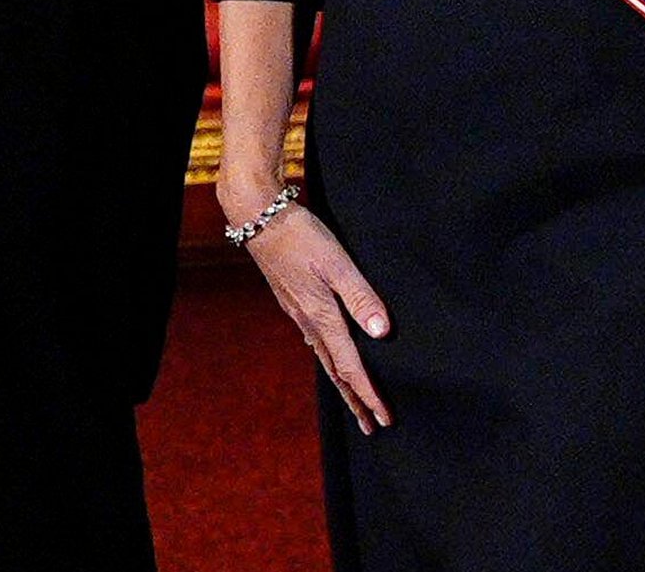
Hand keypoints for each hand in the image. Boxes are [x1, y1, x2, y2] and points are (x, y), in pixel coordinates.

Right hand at [245, 203, 393, 434]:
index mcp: (321, 318)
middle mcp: (308, 322)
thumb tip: (382, 334)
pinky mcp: (293, 301)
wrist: (260, 219)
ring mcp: (298, 313)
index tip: (384, 419)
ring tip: (355, 399)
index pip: (351, 367)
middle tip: (370, 426)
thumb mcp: (336, 263)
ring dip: (342, 382)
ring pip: (325, 358)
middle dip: (355, 400)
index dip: (369, 394)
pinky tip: (330, 354)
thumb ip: (360, 296)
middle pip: (336, 372)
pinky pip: (315, 341)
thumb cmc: (301, 237)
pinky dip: (328, 358)